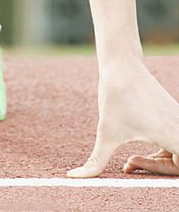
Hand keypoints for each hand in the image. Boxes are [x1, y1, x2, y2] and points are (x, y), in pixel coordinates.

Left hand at [67, 60, 178, 176]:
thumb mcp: (106, 135)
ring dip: (157, 159)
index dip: (157, 172)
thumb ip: (95, 162)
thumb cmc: (117, 98)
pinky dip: (159, 147)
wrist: (121, 64)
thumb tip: (73, 177)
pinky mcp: (172, 112)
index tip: (130, 162)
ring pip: (177, 151)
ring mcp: (178, 119)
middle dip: (155, 169)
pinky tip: (136, 143)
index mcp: (174, 135)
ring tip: (131, 157)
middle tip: (129, 162)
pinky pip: (175, 139)